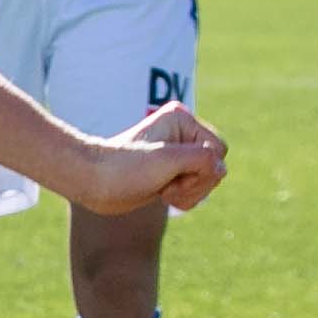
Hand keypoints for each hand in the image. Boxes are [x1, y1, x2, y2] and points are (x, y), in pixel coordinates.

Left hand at [72, 100, 226, 216]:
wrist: (95, 183)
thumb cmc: (126, 168)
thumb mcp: (168, 161)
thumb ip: (202, 159)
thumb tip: (221, 168)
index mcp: (182, 119)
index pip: (218, 149)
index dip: (202, 169)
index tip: (173, 174)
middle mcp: (183, 133)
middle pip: (216, 165)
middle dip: (195, 184)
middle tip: (166, 185)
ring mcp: (179, 153)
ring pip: (208, 179)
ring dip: (189, 193)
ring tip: (162, 191)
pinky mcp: (173, 171)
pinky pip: (197, 188)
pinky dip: (185, 198)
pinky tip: (162, 196)